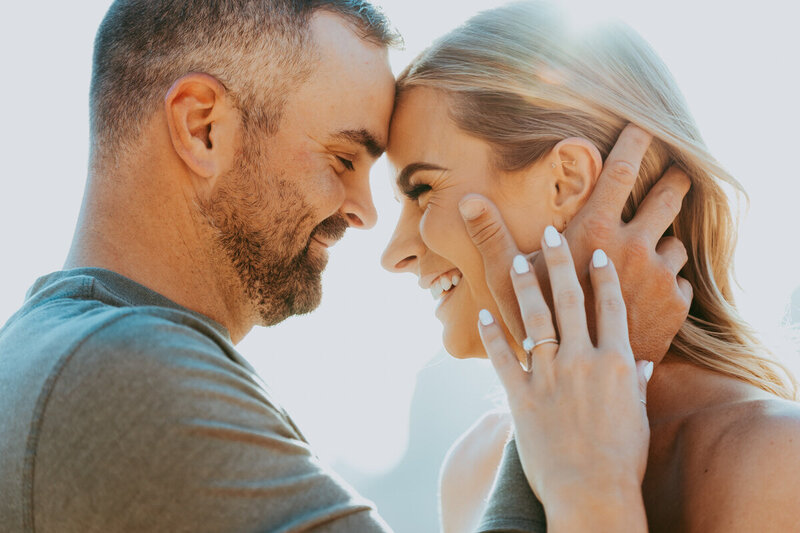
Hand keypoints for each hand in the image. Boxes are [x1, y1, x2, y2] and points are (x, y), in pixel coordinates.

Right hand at [459, 124, 691, 362]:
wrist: (584, 393)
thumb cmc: (539, 332)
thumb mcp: (507, 283)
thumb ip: (492, 237)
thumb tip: (467, 199)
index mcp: (593, 234)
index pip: (621, 173)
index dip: (635, 142)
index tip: (646, 122)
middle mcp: (632, 250)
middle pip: (667, 197)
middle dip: (674, 182)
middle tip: (677, 173)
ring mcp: (658, 279)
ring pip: (674, 243)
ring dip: (663, 244)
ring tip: (647, 255)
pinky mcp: (675, 308)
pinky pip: (681, 279)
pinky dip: (669, 282)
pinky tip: (651, 294)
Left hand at [478, 230, 650, 531]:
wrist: (592, 493)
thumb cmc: (621, 459)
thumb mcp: (638, 418)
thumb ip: (638, 386)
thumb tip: (646, 366)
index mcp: (618, 363)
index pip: (611, 307)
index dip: (603, 276)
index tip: (596, 252)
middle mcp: (583, 361)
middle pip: (572, 300)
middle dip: (561, 261)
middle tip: (551, 231)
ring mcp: (550, 377)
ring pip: (537, 320)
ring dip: (528, 287)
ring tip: (520, 260)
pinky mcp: (521, 397)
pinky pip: (503, 358)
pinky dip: (493, 335)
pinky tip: (484, 313)